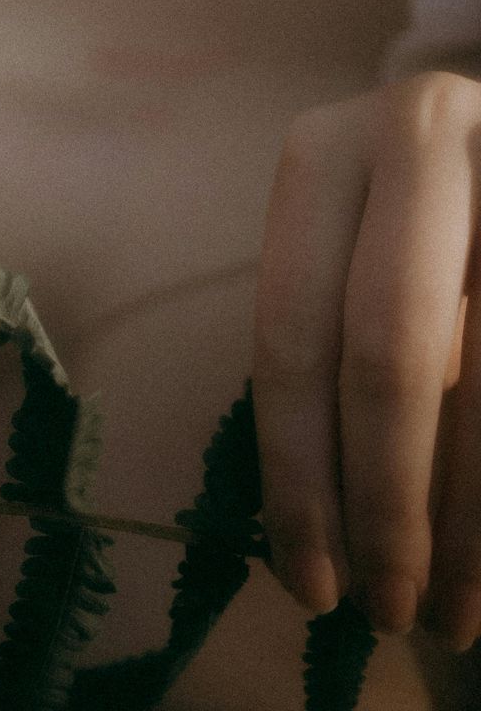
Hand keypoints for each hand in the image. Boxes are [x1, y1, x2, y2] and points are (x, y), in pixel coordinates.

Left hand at [255, 71, 479, 645]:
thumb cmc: (414, 226)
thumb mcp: (356, 253)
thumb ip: (327, 350)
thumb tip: (311, 536)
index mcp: (323, 155)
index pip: (290, 343)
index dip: (298, 479)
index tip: (309, 588)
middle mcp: (418, 136)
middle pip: (389, 359)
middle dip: (389, 507)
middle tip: (389, 614)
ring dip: (472, 524)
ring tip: (456, 618)